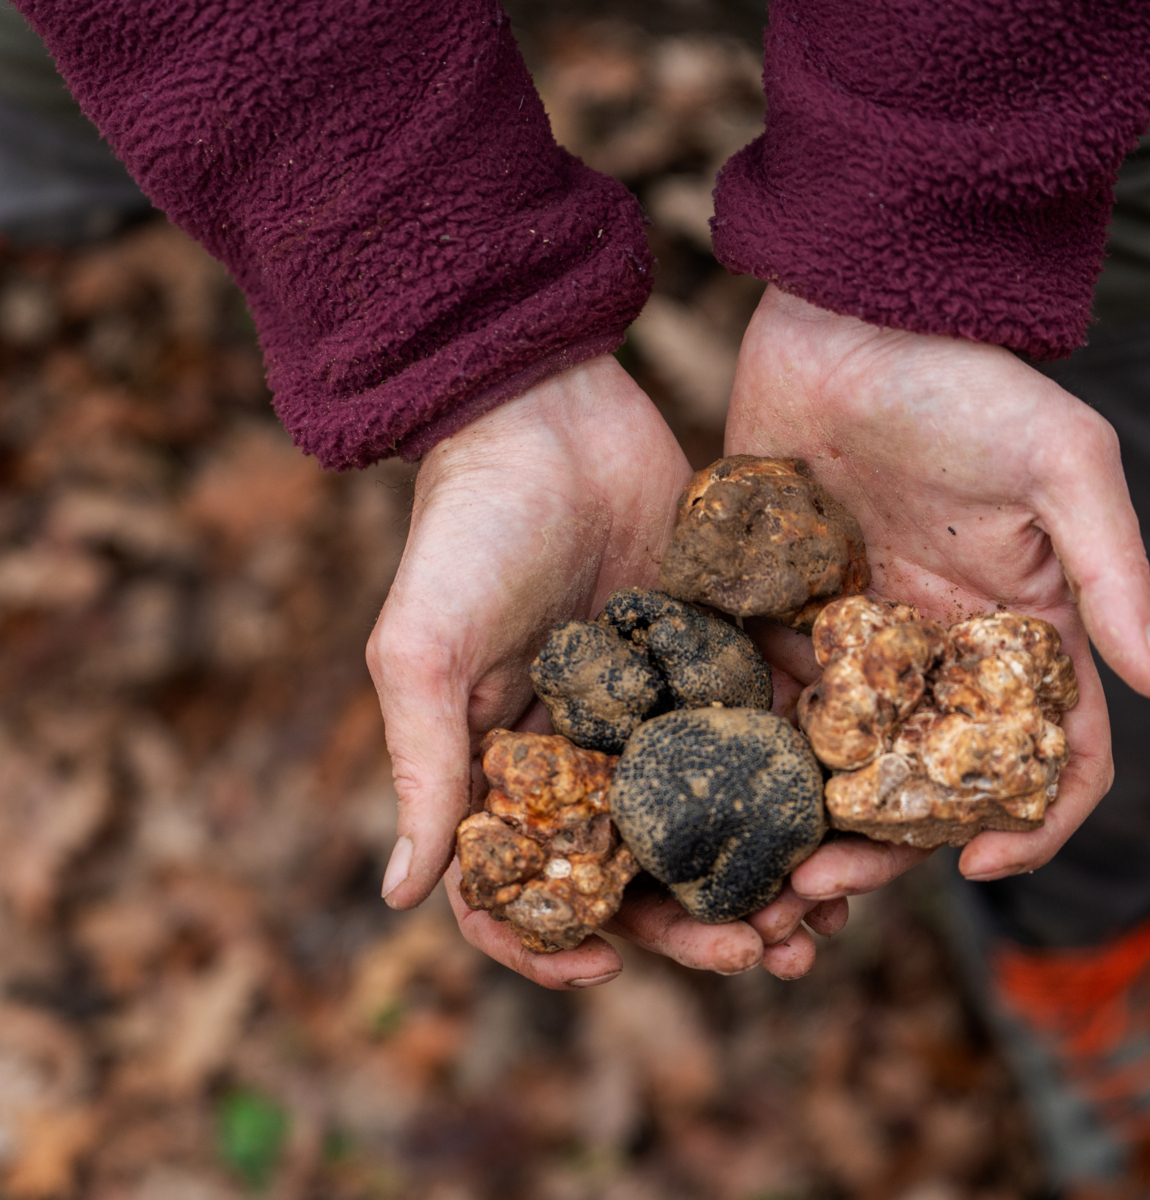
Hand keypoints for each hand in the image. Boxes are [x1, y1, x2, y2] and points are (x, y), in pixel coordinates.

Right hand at [368, 355, 845, 986]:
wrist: (548, 413)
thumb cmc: (466, 530)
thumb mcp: (424, 650)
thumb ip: (423, 766)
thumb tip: (400, 897)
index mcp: (507, 763)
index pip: (522, 885)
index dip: (552, 945)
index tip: (603, 972)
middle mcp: (584, 751)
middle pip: (636, 873)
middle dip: (690, 926)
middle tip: (754, 954)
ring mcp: (654, 710)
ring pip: (711, 822)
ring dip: (758, 877)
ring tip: (813, 918)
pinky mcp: (713, 662)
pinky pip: (759, 741)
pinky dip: (799, 793)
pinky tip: (842, 826)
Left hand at [728, 285, 1149, 901]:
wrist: (847, 316)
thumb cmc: (964, 381)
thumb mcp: (1061, 463)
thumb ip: (1113, 572)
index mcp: (1012, 630)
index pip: (1041, 750)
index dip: (1029, 818)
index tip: (980, 862)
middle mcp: (933, 646)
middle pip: (919, 775)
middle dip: (884, 843)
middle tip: (829, 889)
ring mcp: (851, 634)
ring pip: (836, 754)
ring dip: (804, 818)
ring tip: (767, 872)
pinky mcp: (777, 608)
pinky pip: (765, 694)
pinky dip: (749, 748)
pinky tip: (716, 791)